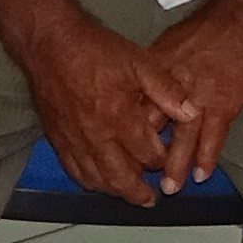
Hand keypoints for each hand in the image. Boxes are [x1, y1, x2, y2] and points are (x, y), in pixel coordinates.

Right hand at [16, 15, 182, 204]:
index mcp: (120, 118)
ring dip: (114, 191)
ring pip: (96, 180)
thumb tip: (192, 112)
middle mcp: (97, 136)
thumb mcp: (140, 62)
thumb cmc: (94, 50)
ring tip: (128, 193)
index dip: (162, 159)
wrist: (50, 43)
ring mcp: (75, 140)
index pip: (149, 155)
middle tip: (151, 199)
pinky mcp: (58, 138)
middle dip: (139, 192)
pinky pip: (74, 170)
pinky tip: (97, 180)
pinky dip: (88, 181)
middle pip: (122, 178)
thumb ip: (167, 90)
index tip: (168, 157)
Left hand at [136, 4, 242, 189]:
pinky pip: (213, 137)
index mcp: (157, 69)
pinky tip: (202, 174)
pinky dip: (207, 158)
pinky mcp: (225, 102)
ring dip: (174, 166)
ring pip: (182, 137)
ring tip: (168, 187)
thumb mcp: (172, 42)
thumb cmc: (214, 26)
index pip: (133, 105)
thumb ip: (156, 71)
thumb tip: (140, 87)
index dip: (124, 130)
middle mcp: (173, 84)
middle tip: (136, 178)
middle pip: (152, 125)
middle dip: (143, 154)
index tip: (117, 150)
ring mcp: (199, 95)